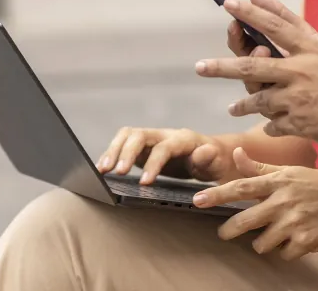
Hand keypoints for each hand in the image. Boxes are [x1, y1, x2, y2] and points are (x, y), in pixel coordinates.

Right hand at [97, 127, 231, 184]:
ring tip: (101, 170)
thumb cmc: (213, 161)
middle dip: (127, 152)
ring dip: (113, 150)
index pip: (165, 147)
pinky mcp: (142, 148)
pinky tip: (101, 170)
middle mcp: (165, 135)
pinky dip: (111, 154)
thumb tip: (203, 151)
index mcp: (184, 139)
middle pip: (141, 135)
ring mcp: (152, 140)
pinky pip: (123, 144)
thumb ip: (209, 158)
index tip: (144, 183)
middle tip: (116, 173)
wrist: (211, 154)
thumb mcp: (216, 162)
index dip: (154, 163)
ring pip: (128, 135)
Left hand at [193, 148, 317, 258]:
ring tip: (278, 231)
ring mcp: (293, 223)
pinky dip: (287, 250)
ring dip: (264, 241)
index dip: (218, 194)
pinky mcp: (304, 242)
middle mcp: (283, 201)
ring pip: (261, 243)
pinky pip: (282, 254)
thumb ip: (260, 167)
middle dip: (230, 230)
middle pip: (244, 221)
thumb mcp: (290, 171)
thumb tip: (236, 152)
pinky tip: (297, 238)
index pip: (242, 186)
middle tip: (225, 232)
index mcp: (278, 181)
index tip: (198, 199)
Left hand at [195, 0, 317, 148]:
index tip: (231, 3)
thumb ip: (301, 36)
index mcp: (311, 50)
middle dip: (224, 66)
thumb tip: (279, 17)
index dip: (252, 13)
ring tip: (233, 109)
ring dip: (244, 104)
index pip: (276, 25)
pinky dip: (270, 124)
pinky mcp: (299, 123)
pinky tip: (268, 126)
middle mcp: (301, 71)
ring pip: (260, 100)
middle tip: (200, 66)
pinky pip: (275, 124)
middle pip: (254, 66)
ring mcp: (299, 99)